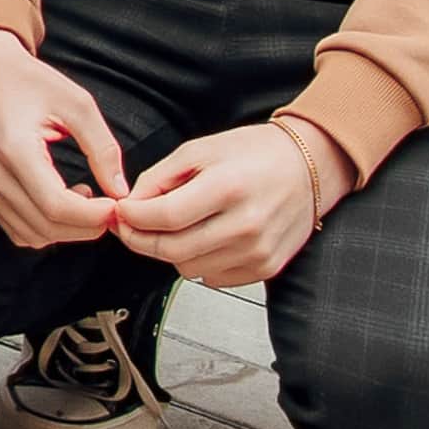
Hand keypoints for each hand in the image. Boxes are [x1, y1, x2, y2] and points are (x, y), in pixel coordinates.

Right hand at [0, 27, 130, 251]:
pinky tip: (62, 202)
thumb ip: (102, 148)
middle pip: (46, 226)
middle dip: (87, 226)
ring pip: (32, 235)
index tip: (117, 204)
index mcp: (14, 148)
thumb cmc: (30, 81)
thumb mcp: (76, 103)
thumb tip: (120, 191)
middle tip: (110, 205)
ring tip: (86, 199)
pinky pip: (18, 230)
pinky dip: (46, 228)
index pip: (56, 206)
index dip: (94, 216)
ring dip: (67, 230)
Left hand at [118, 119, 338, 288]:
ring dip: (169, 251)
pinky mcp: (266, 268)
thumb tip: (130, 205)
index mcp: (227, 188)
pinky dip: (198, 261)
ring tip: (172, 227)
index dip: (132, 218)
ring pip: (188, 269)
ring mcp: (258, 252)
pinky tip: (203, 238)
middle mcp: (245, 225)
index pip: (164, 218)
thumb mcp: (200, 150)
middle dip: (140, 240)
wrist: (308, 167)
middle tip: (130, 226)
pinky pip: (213, 278)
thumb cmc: (256, 154)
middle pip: (172, 250)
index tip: (120, 212)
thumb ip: (159, 178)